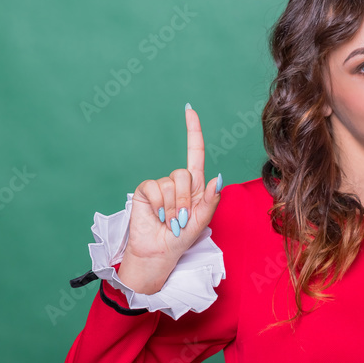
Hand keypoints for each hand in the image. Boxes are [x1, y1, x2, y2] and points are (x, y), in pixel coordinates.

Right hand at [117, 104, 222, 293]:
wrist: (159, 252)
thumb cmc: (181, 238)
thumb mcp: (203, 220)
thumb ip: (211, 199)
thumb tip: (217, 177)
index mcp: (195, 185)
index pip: (194, 152)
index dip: (193, 131)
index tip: (189, 110)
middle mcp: (177, 181)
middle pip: (185, 174)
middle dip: (186, 200)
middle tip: (182, 220)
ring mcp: (160, 185)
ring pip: (171, 183)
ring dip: (173, 207)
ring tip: (170, 221)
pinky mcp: (145, 191)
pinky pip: (155, 188)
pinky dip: (160, 205)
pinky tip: (158, 216)